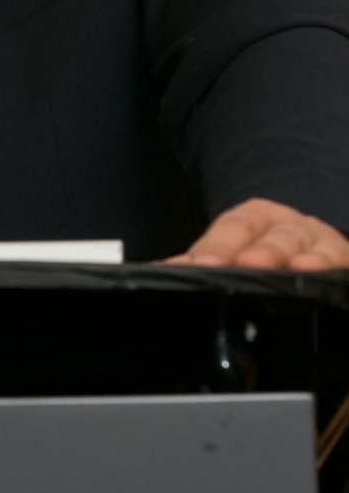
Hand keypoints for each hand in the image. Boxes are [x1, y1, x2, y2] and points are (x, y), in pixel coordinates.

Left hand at [168, 197, 348, 270]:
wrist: (305, 243)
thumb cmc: (259, 251)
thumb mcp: (229, 250)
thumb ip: (199, 262)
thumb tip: (162, 273)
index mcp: (251, 219)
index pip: (232, 228)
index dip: (218, 245)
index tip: (202, 262)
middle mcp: (284, 224)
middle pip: (271, 236)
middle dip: (260, 252)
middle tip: (245, 264)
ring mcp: (314, 239)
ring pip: (306, 245)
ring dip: (300, 258)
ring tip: (297, 268)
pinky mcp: (339, 255)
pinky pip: (338, 258)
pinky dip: (331, 265)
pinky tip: (323, 273)